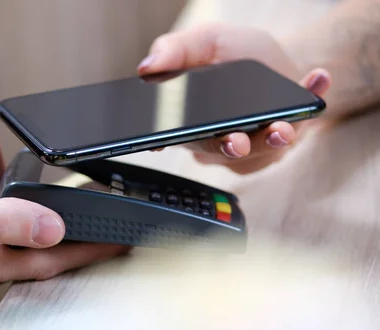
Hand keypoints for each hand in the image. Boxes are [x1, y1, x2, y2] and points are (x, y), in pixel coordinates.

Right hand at [137, 22, 331, 173]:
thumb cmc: (236, 53)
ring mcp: (247, 148)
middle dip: (228, 146)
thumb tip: (147, 67)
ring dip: (271, 137)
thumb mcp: (204, 41)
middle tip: (236, 142)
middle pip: (216, 149)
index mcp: (189, 119)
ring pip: (255, 153)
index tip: (163, 143)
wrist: (277, 61)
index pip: (173, 133)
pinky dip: (308, 102)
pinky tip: (317, 79)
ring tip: (282, 124)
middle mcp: (214, 139)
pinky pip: (292, 134)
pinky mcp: (277, 147)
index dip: (166, 141)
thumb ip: (176, 49)